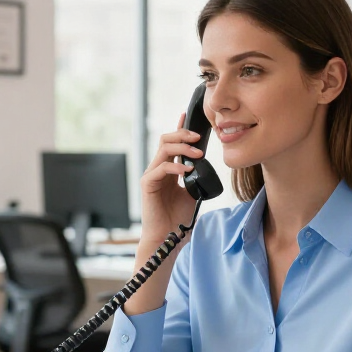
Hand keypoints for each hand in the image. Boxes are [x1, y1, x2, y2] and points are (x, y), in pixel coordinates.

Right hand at [138, 114, 203, 242]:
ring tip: (198, 155)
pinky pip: (161, 167)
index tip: (186, 115)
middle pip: (166, 139)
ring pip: (163, 149)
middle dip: (182, 135)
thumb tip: (203, 164)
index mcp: (168, 169)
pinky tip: (187, 170)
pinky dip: (175, 166)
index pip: (172, 143)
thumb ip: (195, 177)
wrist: (168, 237)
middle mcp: (158, 169)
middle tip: (198, 139)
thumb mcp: (192, 193)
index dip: (179, 128)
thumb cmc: (178, 218)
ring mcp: (151, 175)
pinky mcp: (147, 184)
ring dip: (182, 148)